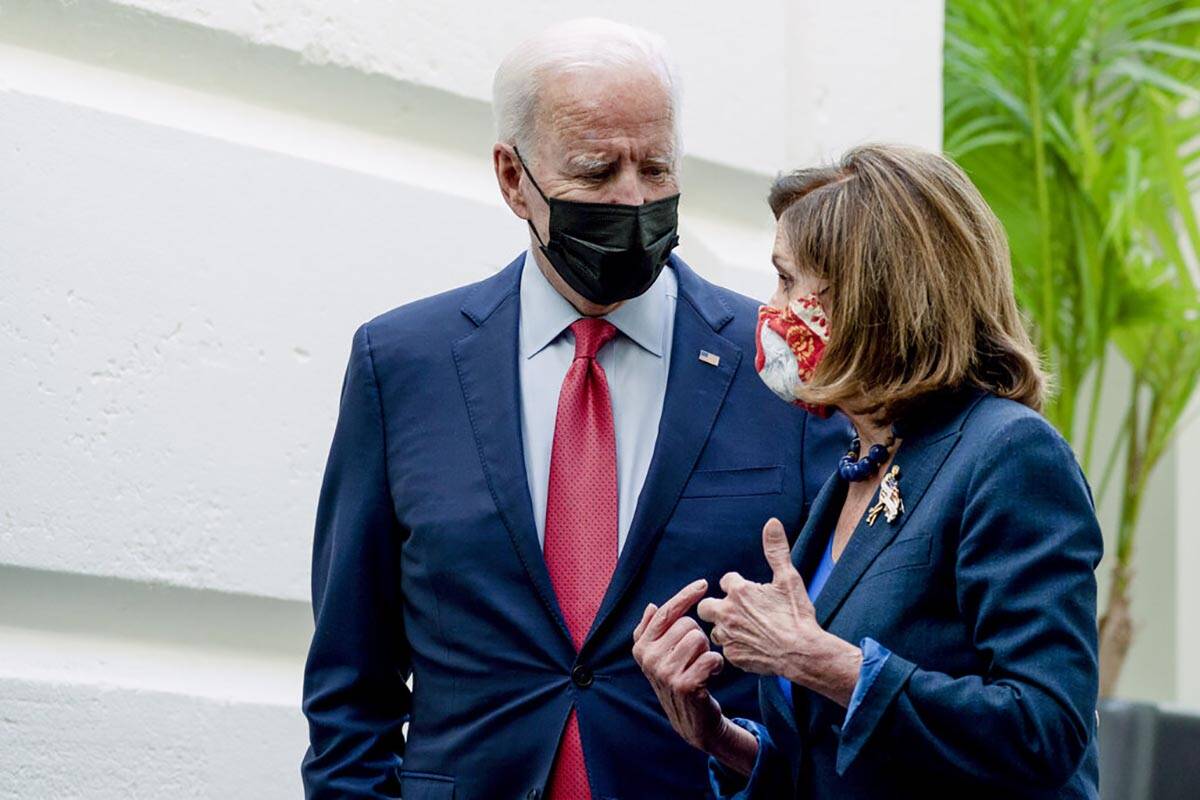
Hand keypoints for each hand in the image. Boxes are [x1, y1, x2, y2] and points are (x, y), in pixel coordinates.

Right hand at [632, 579, 726, 751]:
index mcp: (640, 647)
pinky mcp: (685, 685)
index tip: (703, 584)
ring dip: (707, 651)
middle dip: (698, 636)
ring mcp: (665, 673)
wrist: (691, 721)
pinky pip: (711, 658)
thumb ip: (652, 630)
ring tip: (701, 666)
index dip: (685, 595)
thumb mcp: (659, 656)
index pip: (664, 612)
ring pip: (699, 639)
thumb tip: (649, 606)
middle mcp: (648, 658)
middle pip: (687, 624)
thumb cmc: (679, 680)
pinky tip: (710, 676)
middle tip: (695, 656)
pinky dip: (717, 665)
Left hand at [697, 518, 861, 705]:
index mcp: (739, 592)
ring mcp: (728, 636)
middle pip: (706, 606)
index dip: (738, 585)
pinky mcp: (733, 656)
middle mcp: (727, 613)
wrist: (803, 652)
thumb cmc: (797, 615)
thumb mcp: (788, 579)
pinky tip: (751, 647)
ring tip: (746, 630)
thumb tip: (772, 523)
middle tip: (736, 610)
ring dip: (726, 628)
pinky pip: (726, 650)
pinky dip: (735, 647)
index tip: (749, 592)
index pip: (726, 581)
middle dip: (716, 606)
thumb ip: (776, 550)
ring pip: (715, 629)